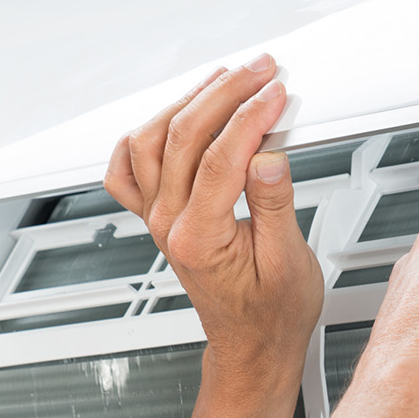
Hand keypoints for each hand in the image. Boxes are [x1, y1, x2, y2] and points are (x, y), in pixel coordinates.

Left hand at [104, 56, 323, 390]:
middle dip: (224, 94)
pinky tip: (170, 116)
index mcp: (200, 239)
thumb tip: (267, 156)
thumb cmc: (271, 315)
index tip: (276, 94)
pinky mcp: (159, 215)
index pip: (222, 159)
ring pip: (151, 142)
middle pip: (184, 138)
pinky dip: (142, 136)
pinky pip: (129, 169)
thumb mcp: (289, 262)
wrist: (252, 346)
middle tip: (260, 71)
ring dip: (187, 102)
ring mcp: (158, 219)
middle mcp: (170, 226)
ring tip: (224, 79)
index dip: (251, 117)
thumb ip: (274, 205)